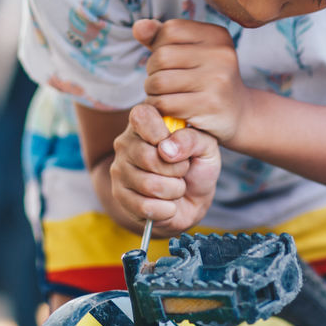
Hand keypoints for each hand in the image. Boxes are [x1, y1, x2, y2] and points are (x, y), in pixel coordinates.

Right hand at [108, 103, 219, 237]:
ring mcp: (119, 170)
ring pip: (148, 185)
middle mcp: (126, 143)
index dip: (161, 133)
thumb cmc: (197, 166)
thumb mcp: (206, 147)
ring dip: (174, 191)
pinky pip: (144, 206)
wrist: (192, 201)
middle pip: (148, 157)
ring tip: (176, 187)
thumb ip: (192, 139)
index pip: (141, 116)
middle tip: (182, 170)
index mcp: (145, 123)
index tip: (176, 145)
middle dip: (177, 170)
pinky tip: (169, 205)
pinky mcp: (119, 196)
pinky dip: (166, 210)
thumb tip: (166, 148)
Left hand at [134, 18, 248, 143]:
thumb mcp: (189, 52)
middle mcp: (221, 54)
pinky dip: (158, 108)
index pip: (170, 29)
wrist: (239, 114)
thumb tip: (139, 27)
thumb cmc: (206, 79)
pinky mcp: (210, 106)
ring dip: (152, 92)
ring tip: (162, 96)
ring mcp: (218, 80)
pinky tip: (167, 110)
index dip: (159, 46)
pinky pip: (165, 103)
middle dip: (152, 72)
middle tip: (161, 83)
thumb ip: (160, 37)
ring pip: (159, 81)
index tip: (168, 62)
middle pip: (162, 56)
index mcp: (216, 35)